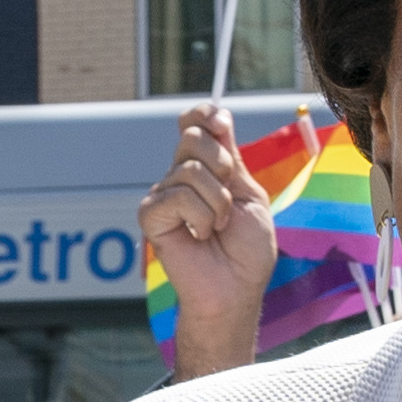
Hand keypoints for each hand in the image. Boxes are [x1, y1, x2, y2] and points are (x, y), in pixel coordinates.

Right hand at [139, 103, 278, 380]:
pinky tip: (200, 236)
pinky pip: (177, 196)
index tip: (223, 124)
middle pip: (191, 136)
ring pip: (189, 170)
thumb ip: (232, 157)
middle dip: (222, 165)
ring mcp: (164, 194)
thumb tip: (218, 117)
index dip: (206, 114)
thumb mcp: (250, 194)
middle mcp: (182, 176)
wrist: (237, 288)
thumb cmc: (248, 250)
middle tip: (230, 200)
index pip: (195, 121)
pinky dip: (200, 217)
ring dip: (218, 202)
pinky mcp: (151, 215)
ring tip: (218, 227)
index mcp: (208, 167)